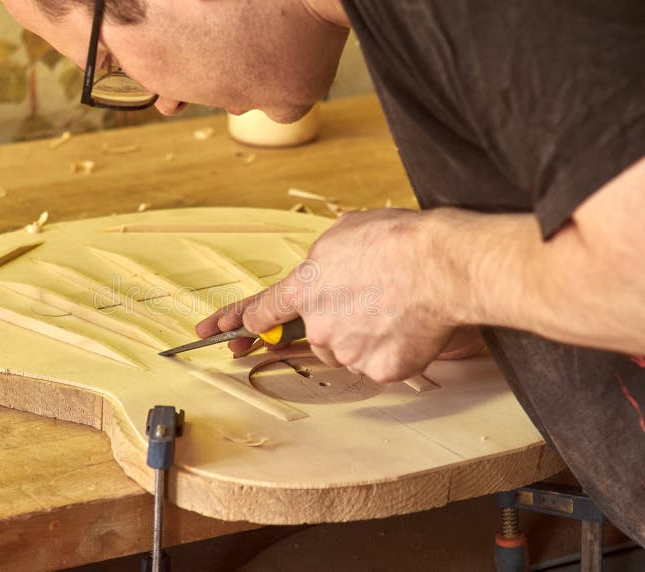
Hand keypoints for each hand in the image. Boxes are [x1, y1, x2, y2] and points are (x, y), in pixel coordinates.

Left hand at [231, 208, 463, 381]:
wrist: (440, 266)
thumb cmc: (398, 241)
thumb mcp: (347, 231)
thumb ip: (325, 258)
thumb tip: (329, 266)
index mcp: (305, 287)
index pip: (266, 310)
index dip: (252, 320)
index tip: (240, 330)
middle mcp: (319, 324)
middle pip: (318, 335)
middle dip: (338, 324)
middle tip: (371, 302)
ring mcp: (347, 350)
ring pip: (348, 352)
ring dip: (364, 339)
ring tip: (395, 309)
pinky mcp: (377, 370)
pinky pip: (378, 365)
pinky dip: (392, 352)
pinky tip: (408, 327)